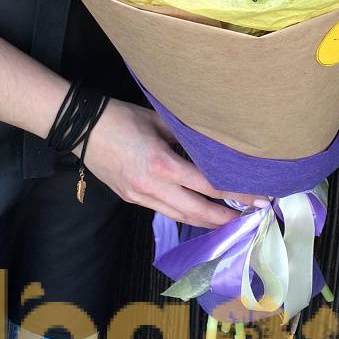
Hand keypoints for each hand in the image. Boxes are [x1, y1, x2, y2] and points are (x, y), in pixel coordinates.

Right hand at [84, 98, 267, 227]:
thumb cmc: (120, 116)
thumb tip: (212, 145)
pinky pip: (164, 211)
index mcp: (162, 164)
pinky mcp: (131, 198)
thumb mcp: (158, 120)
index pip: (208, 185)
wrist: (80, 129)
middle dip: (226, 218)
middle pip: (197, 211)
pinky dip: (185, 214)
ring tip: (230, 221)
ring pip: (180, 216)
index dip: (235, 194)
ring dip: (206, 221)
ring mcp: (140, 196)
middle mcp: (152, 186)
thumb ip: (184, 136)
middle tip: (251, 219)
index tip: (258, 198)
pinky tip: (198, 212)